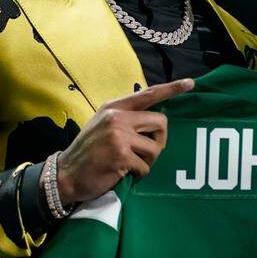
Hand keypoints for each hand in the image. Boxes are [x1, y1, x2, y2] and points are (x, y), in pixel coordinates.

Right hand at [56, 78, 194, 203]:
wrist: (66, 174)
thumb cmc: (88, 152)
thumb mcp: (102, 125)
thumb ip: (125, 118)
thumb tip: (155, 119)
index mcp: (114, 107)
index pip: (148, 94)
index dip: (172, 89)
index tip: (191, 83)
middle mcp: (117, 117)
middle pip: (161, 122)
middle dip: (160, 140)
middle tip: (148, 152)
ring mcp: (119, 135)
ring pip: (156, 147)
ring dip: (149, 161)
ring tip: (133, 164)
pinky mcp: (121, 155)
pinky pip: (146, 167)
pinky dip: (140, 174)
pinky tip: (125, 174)